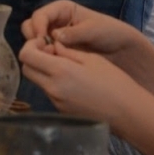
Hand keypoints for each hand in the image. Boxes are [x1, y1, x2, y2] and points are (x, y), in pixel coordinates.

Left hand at [18, 40, 145, 133]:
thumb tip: (51, 45)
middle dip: (33, 58)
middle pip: (27, 69)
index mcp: (60, 71)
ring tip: (64, 67)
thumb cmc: (114, 82)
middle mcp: (53, 88)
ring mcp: (55, 102)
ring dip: (43, 71)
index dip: (30, 45)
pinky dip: (53, 83)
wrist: (127, 113)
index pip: (26, 55)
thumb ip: (67, 51)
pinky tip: (71, 82)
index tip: (43, 42)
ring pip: (37, 81)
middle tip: (50, 52)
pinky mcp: (61, 111)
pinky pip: (49, 93)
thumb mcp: (91, 59)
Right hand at [19, 0, 141, 57]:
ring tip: (49, 59)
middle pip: (31, 27)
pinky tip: (54, 65)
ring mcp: (54, 38)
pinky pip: (44, 54)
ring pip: (34, 42)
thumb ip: (75, 32)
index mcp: (62, 10)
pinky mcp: (57, 52)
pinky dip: (45, 59)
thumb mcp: (95, 30)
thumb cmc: (111, 33)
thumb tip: (54, 36)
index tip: (41, 40)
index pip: (40, 15)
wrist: (124, 51)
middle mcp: (54, 22)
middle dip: (33, 39)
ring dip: (37, 50)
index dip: (37, 26)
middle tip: (44, 52)